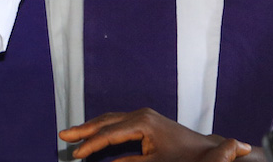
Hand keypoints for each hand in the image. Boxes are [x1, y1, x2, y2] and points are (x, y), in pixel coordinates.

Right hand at [59, 109, 253, 161]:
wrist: (209, 150)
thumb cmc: (187, 159)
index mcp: (142, 123)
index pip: (109, 134)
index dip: (90, 145)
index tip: (75, 154)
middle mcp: (140, 114)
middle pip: (105, 121)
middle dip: (83, 130)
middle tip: (63, 136)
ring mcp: (142, 115)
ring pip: (109, 120)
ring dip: (90, 128)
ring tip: (71, 134)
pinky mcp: (144, 121)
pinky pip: (117, 122)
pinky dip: (102, 128)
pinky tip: (92, 134)